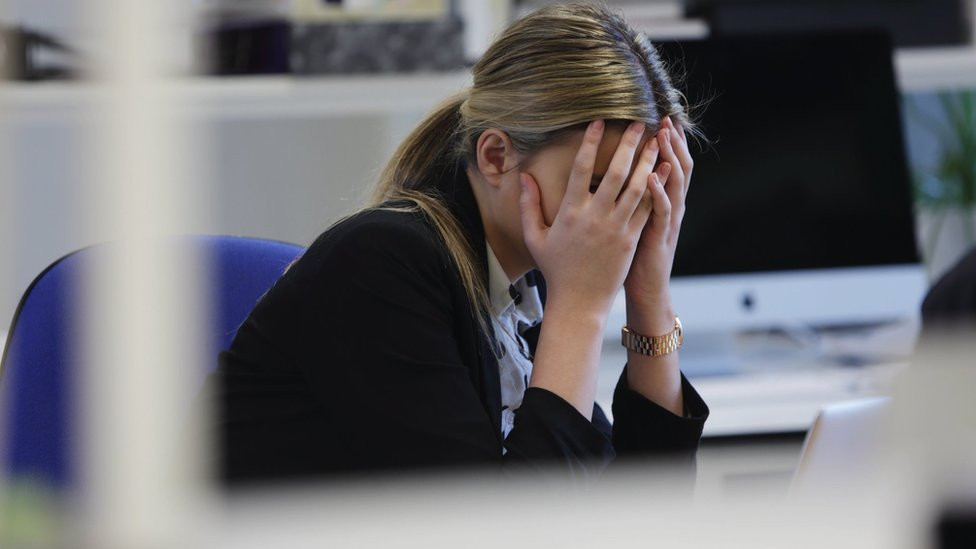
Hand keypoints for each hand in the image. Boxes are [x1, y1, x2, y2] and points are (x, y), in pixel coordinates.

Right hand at [519, 120, 658, 313]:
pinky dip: (657, 187)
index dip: (590, 143)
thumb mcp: (535, 237)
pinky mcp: (631, 239)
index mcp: (570, 213)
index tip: (599, 122)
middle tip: (639, 122)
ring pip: (637, 187)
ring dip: (648, 161)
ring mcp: (616, 228)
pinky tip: (665, 170)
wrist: (579, 301)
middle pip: (616, 172)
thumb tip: (524, 177)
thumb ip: (529, 205)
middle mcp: (595, 217)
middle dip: (629, 144)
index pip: (581, 169)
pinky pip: (647, 208)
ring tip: (657, 140)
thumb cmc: (555, 269)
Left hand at [624, 116, 692, 310]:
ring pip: (674, 183)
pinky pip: (663, 212)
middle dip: (672, 141)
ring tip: (662, 136)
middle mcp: (669, 206)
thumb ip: (628, 196)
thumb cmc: (632, 255)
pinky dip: (659, 193)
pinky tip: (652, 177)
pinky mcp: (659, 236)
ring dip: (669, 158)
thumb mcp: (633, 220)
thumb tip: (609, 172)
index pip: (667, 163)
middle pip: (677, 166)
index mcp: (661, 200)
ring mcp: (667, 221)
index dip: (666, 141)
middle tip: (665, 116)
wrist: (645, 290)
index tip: (658, 115)